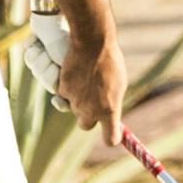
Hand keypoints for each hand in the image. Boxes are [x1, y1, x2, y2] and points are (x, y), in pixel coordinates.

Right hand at [58, 29, 124, 145]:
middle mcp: (91, 111)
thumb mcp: (119, 83)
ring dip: (78, 100)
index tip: (112, 134)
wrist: (92, 44)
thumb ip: (113, 101)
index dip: (111, 137)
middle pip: (86, 125)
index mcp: (109, 110)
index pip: (110, 138)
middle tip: (93, 102)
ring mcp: (75, 102)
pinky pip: (64, 95)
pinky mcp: (62, 91)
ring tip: (86, 79)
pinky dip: (68, 87)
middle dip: (88, 117)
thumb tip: (112, 111)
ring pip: (73, 109)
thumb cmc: (110, 62)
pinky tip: (75, 72)